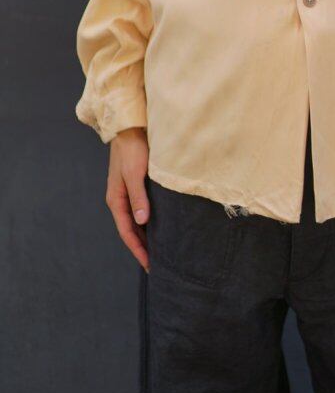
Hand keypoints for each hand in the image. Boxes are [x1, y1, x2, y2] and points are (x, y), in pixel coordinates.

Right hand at [105, 127, 149, 271]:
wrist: (131, 127)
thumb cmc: (132, 149)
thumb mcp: (135, 174)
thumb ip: (138, 198)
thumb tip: (142, 222)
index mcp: (116, 200)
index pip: (127, 232)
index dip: (138, 250)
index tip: (150, 266)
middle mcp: (121, 200)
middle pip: (131, 230)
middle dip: (143, 248)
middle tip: (157, 265)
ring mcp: (128, 193)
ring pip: (138, 221)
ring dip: (147, 236)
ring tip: (161, 251)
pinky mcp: (138, 186)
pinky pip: (143, 210)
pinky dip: (150, 222)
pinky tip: (161, 227)